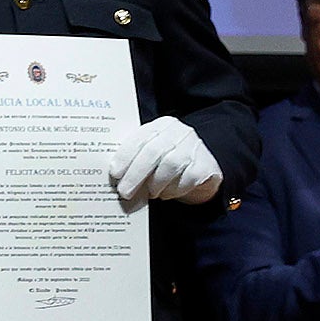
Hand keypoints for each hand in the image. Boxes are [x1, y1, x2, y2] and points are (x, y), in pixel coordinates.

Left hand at [105, 116, 225, 207]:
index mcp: (160, 125)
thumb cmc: (167, 162)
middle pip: (153, 152)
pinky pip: (187, 179)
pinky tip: (166, 194)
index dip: (125, 156)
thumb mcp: (150, 154)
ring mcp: (195, 147)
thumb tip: (113, 176)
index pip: (140, 138)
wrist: (203, 170)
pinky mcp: (206, 165)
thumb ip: (134, 158)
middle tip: (124, 192)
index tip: (114, 174)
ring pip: (170, 165)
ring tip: (149, 194)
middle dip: (135, 174)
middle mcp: (179, 132)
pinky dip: (173, 189)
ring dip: (155, 183)